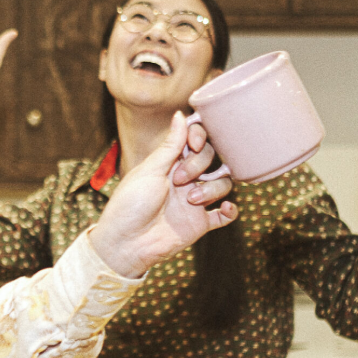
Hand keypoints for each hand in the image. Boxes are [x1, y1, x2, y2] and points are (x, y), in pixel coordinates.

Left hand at [89, 111, 237, 277]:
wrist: (126, 243)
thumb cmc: (130, 204)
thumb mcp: (149, 170)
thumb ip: (170, 145)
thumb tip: (181, 114)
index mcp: (170, 162)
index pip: (196, 140)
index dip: (200, 137)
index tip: (194, 144)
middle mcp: (185, 179)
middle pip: (211, 158)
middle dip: (200, 164)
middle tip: (179, 180)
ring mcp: (194, 201)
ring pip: (222, 184)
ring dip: (212, 188)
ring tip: (191, 200)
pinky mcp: (200, 223)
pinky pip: (225, 215)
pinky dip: (230, 211)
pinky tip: (225, 209)